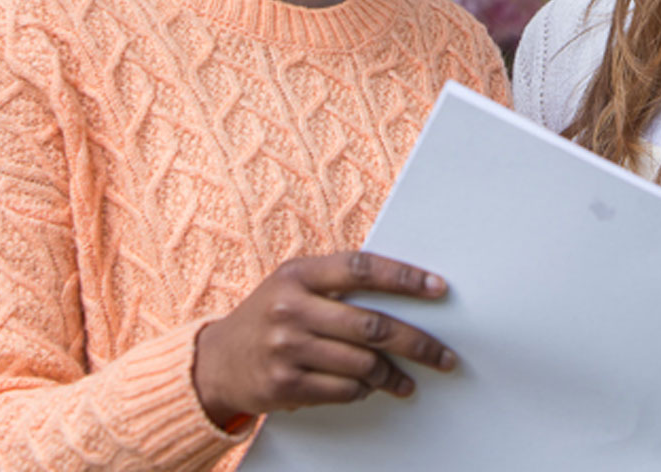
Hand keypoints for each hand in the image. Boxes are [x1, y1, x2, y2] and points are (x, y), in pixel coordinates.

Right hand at [192, 251, 455, 427]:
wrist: (216, 362)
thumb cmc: (270, 315)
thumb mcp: (293, 284)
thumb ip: (338, 283)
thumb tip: (407, 293)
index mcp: (298, 274)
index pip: (361, 269)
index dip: (404, 278)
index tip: (439, 288)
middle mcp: (290, 309)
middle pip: (372, 326)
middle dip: (417, 343)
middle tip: (444, 356)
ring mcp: (285, 348)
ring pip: (363, 364)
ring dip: (392, 376)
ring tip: (406, 380)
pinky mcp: (284, 384)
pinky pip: (344, 390)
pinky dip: (364, 390)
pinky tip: (370, 388)